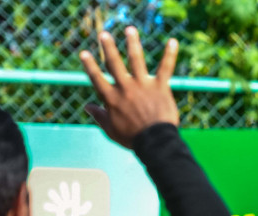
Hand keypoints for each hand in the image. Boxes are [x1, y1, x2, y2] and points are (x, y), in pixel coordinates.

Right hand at [43, 180, 93, 215]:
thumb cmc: (75, 213)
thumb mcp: (80, 210)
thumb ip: (85, 208)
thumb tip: (89, 203)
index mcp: (72, 200)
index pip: (74, 194)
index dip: (75, 190)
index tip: (76, 183)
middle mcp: (66, 200)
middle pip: (65, 194)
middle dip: (64, 190)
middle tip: (63, 184)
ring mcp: (61, 204)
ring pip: (57, 199)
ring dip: (55, 196)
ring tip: (51, 192)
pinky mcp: (57, 209)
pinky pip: (52, 207)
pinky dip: (49, 206)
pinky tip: (45, 205)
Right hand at [80, 27, 179, 145]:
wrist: (155, 143)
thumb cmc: (132, 139)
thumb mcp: (111, 130)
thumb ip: (99, 116)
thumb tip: (87, 107)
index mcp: (112, 98)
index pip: (97, 78)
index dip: (90, 66)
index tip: (84, 53)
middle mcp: (125, 88)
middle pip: (114, 63)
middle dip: (109, 48)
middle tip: (104, 34)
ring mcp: (143, 85)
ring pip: (136, 60)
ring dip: (133, 43)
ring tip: (130, 30)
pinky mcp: (160, 86)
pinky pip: (165, 68)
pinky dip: (170, 54)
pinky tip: (173, 41)